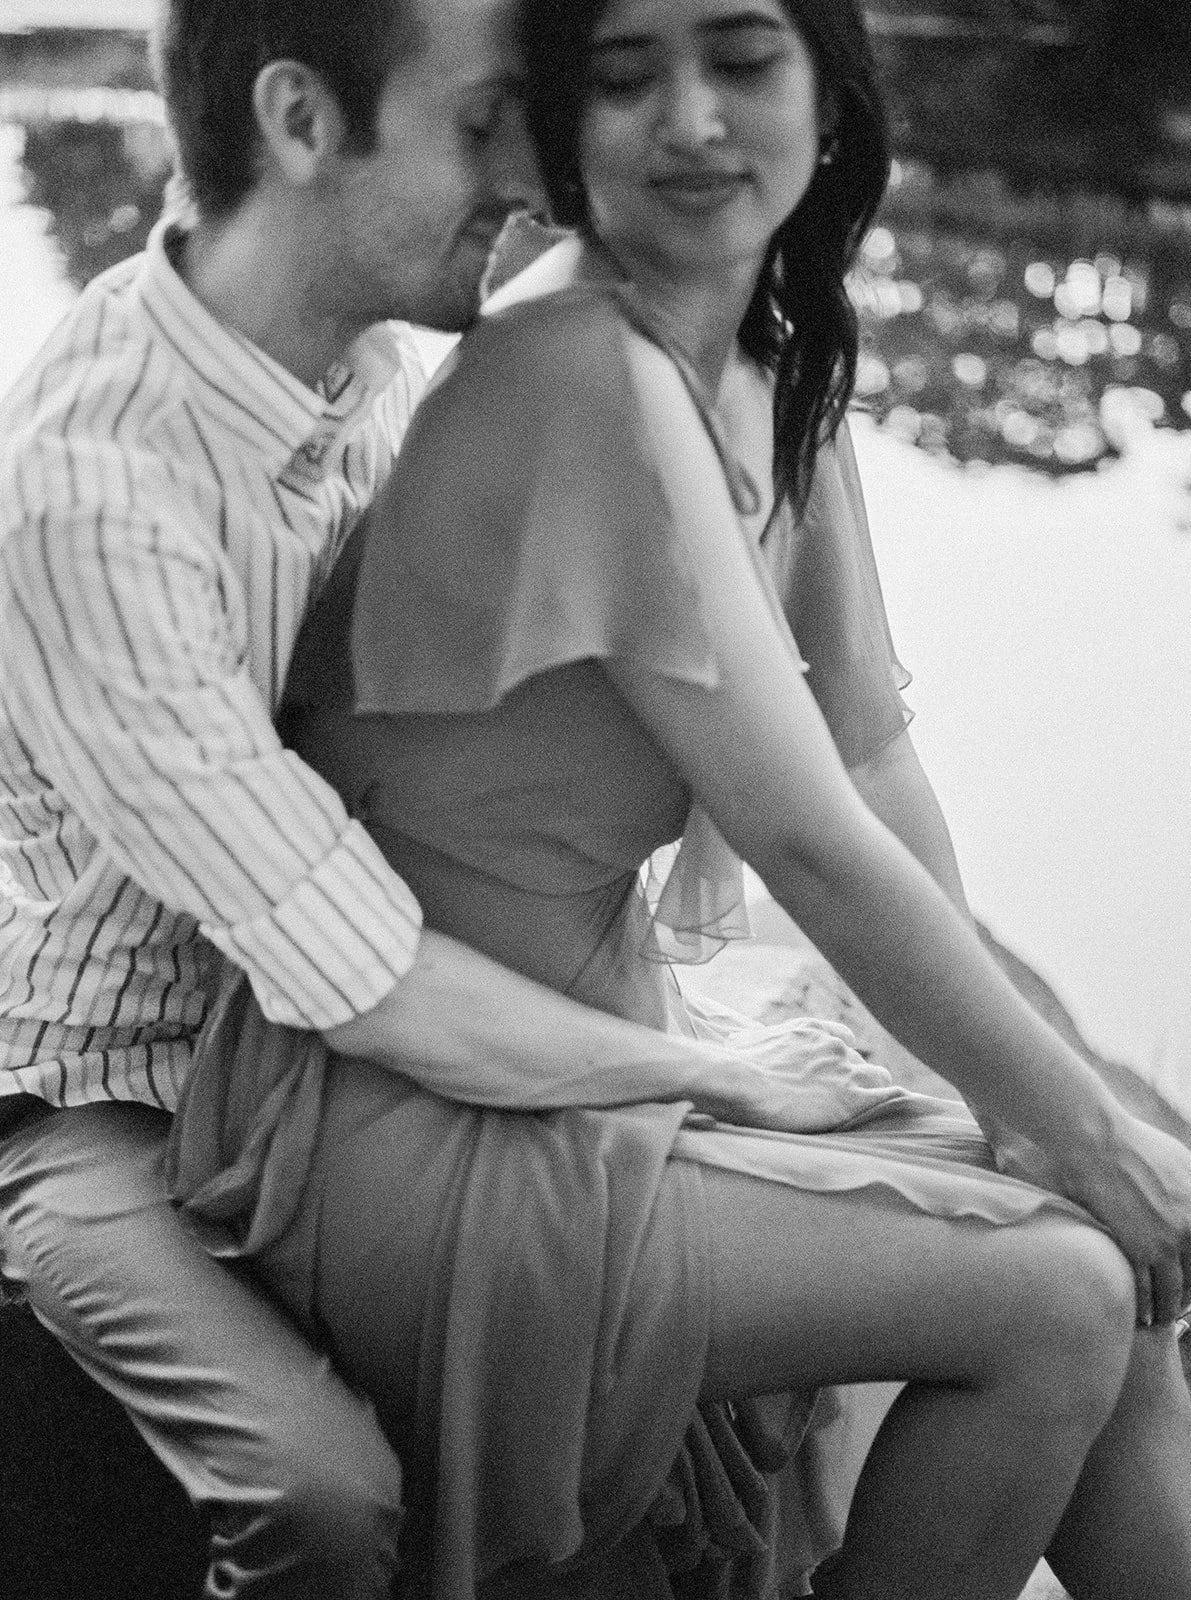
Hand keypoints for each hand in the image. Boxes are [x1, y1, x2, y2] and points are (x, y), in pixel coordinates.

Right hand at [712, 1016, 915, 1134]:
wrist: (742, 1079)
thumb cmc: (735, 1064)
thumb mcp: (744, 1041)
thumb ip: (753, 1039)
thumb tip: (738, 1040)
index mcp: (811, 1030)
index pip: (842, 1038)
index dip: (841, 1058)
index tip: (837, 1073)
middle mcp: (834, 1045)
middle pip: (860, 1061)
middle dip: (855, 1078)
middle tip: (843, 1103)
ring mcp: (846, 1069)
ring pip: (879, 1078)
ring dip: (875, 1092)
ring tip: (870, 1113)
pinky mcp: (853, 1096)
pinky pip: (888, 1097)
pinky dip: (892, 1105)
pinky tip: (894, 1117)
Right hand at [1050, 1110, 1190, 1326]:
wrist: (1099, 1142)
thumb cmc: (1138, 1144)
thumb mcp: (1184, 1163)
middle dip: (1187, 1297)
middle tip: (1177, 1305)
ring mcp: (1166, 1242)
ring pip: (1175, 1292)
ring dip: (1168, 1309)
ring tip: (1160, 1318)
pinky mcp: (1138, 1248)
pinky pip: (1146, 1289)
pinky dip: (1145, 1305)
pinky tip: (1141, 1313)